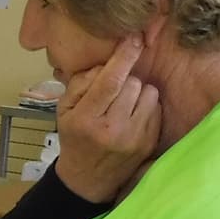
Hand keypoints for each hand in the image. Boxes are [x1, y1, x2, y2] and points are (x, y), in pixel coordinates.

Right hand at [54, 37, 160, 202]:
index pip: (109, 82)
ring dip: (138, 93)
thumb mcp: (64, 109)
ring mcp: (134, 138)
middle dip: (125, 80)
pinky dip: (146, 107)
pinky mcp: (149, 143)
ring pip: (148, 93)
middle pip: (132, 84)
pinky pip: (155, 108)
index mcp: (87, 119)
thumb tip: (105, 66)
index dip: (123, 57)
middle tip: (114, 92)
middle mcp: (112, 129)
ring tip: (125, 105)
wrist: (88, 179)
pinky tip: (133, 117)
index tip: (133, 39)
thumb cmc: (75, 137)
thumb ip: (80, 83)